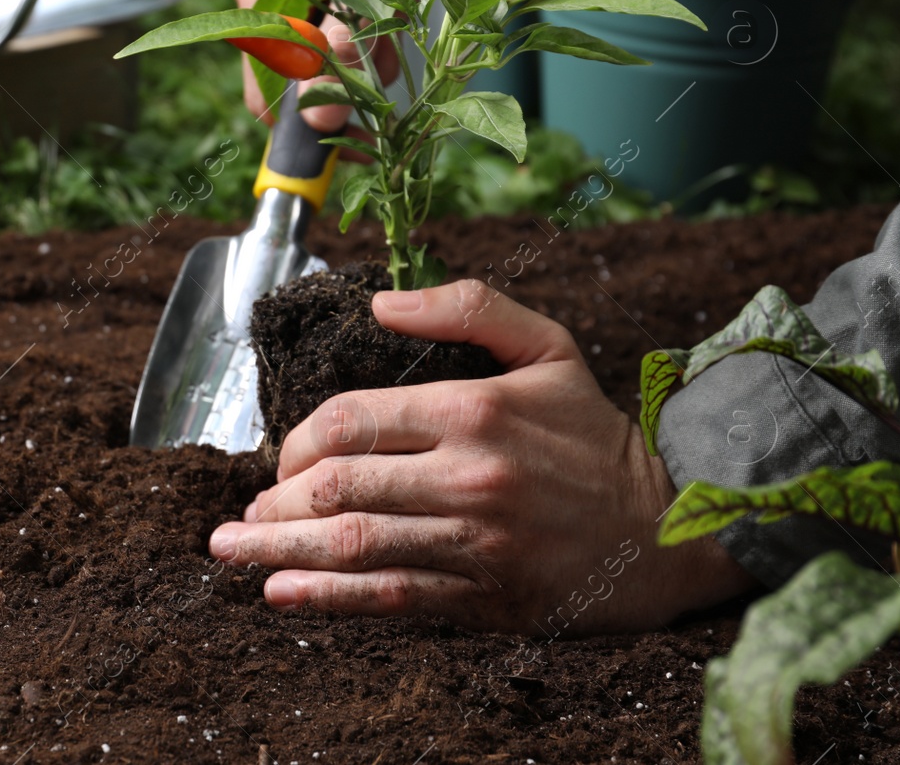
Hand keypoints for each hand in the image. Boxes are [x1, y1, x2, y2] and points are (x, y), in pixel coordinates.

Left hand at [208, 280, 757, 632]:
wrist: (667, 527)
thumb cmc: (594, 433)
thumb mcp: (547, 346)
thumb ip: (469, 306)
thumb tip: (381, 300)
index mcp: (472, 409)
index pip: (351, 420)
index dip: (298, 442)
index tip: (282, 459)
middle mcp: (467, 476)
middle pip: (338, 487)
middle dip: (276, 501)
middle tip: (244, 512)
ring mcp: (474, 541)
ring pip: (353, 545)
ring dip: (279, 551)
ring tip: (232, 551)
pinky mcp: (484, 597)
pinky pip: (390, 598)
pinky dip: (327, 599)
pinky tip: (280, 595)